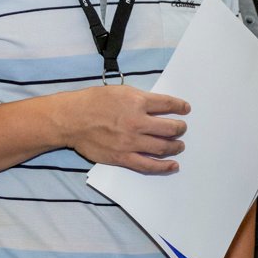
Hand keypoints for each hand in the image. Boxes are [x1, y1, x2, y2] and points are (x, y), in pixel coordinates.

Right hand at [63, 86, 189, 173]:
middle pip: (170, 128)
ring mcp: (131, 142)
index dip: (180, 106)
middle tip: (182, 129)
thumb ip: (139, 99)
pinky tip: (173, 165)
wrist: (71, 119)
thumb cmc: (92, 102)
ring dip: (176, 147)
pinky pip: (148, 165)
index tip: (185, 109)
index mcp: (137, 102)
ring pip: (163, 147)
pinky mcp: (123, 157)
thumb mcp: (119, 91)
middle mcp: (137, 122)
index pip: (168, 104)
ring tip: (179, 146)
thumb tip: (156, 106)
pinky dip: (164, 167)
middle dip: (180, 128)